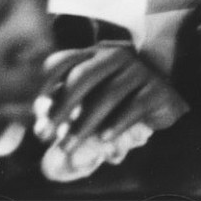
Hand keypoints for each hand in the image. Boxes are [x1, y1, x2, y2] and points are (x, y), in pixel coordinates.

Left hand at [36, 44, 187, 151]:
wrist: (165, 98)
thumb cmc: (120, 98)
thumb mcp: (92, 94)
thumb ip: (68, 102)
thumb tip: (40, 120)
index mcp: (95, 53)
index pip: (64, 60)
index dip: (45, 83)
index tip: (36, 109)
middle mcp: (117, 56)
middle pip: (83, 75)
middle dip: (60, 107)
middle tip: (45, 135)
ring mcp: (140, 70)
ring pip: (109, 94)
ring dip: (84, 124)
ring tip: (68, 146)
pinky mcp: (158, 89)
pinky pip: (135, 106)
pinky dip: (116, 124)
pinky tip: (103, 139)